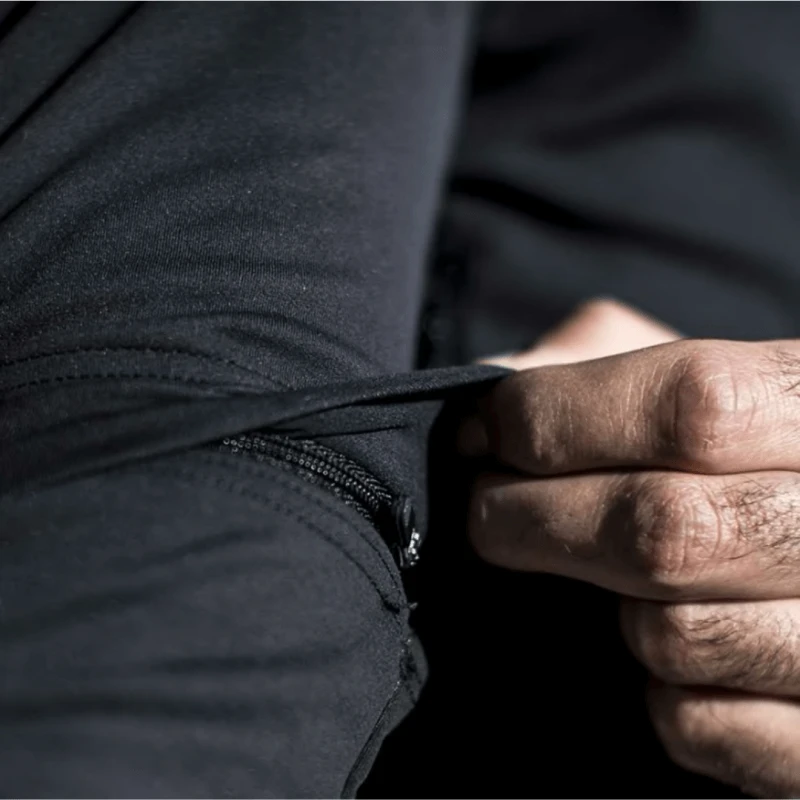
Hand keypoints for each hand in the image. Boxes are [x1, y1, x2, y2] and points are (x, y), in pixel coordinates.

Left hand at [460, 299, 799, 796]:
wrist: (795, 530)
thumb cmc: (728, 451)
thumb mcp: (684, 373)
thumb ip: (597, 357)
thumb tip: (490, 396)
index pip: (694, 407)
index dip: (555, 417)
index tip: (484, 431)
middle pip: (667, 530)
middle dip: (532, 517)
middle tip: (488, 507)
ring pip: (676, 638)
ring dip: (605, 608)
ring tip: (598, 578)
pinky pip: (697, 728)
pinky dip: (655, 694)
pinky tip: (662, 655)